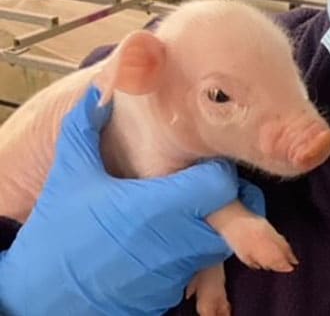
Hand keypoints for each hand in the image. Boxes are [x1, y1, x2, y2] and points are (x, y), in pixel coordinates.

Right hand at [0, 85, 263, 315]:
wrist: (40, 303)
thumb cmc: (59, 237)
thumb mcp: (70, 178)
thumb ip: (86, 130)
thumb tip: (99, 91)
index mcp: (160, 207)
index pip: (221, 183)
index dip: (217, 168)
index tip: (202, 160)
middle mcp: (179, 241)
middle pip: (232, 212)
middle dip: (224, 194)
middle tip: (202, 179)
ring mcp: (178, 271)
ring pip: (218, 240)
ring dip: (210, 221)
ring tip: (183, 205)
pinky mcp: (171, 292)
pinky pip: (199, 263)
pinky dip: (192, 247)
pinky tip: (165, 236)